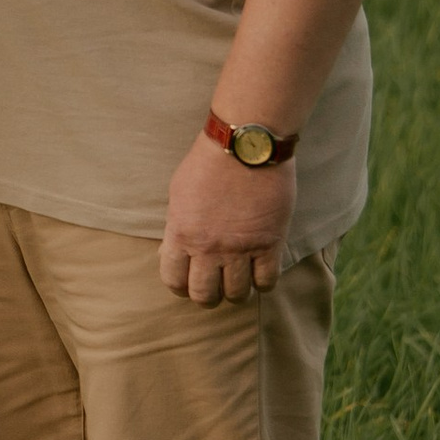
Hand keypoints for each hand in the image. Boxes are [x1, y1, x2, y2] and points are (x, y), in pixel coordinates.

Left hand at [159, 127, 293, 305]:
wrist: (246, 144)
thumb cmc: (208, 163)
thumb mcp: (178, 194)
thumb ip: (175, 227)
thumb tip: (170, 254)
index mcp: (181, 234)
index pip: (174, 281)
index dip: (181, 287)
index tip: (190, 282)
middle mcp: (208, 247)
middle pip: (205, 296)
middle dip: (209, 296)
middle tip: (216, 286)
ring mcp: (240, 248)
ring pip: (237, 295)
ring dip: (237, 291)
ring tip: (240, 280)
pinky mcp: (270, 243)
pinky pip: (267, 282)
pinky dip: (263, 283)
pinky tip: (261, 271)